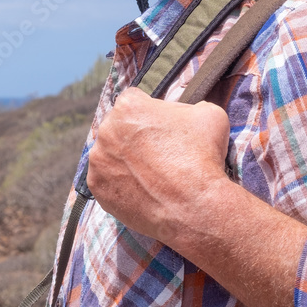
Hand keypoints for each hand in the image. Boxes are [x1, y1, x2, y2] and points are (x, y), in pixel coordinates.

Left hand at [87, 87, 231, 244]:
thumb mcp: (209, 115)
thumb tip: (187, 111)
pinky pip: (106, 179)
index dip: (150, 112)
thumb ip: (190, 106)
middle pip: (119, 127)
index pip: (135, 100)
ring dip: (124, 160)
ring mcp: (98, 159)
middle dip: (134, 136)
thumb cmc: (202, 157)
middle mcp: (106, 129)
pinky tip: (141, 189)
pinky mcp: (96, 186)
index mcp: (128, 106)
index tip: (162, 128)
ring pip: (110, 153)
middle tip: (157, 154)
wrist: (193, 206)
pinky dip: (120, 183)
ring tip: (150, 174)